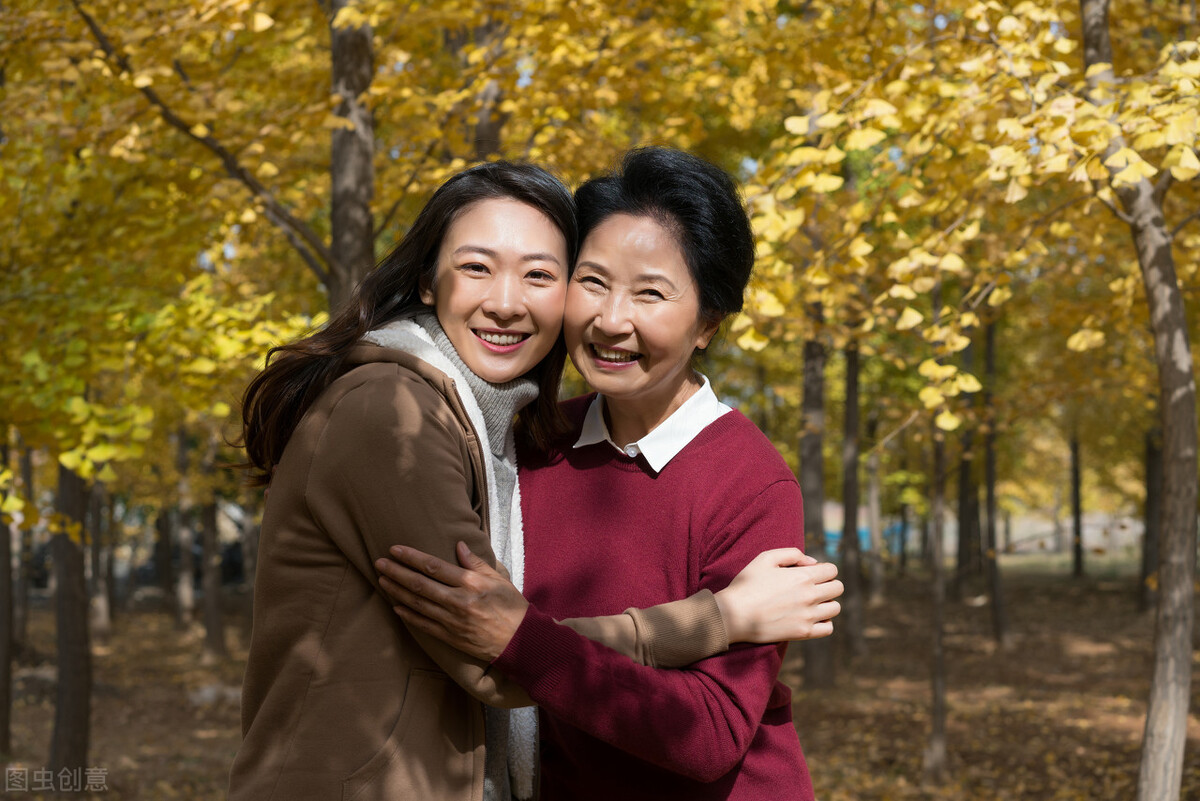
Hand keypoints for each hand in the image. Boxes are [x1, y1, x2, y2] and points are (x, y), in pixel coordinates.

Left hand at [375, 541, 528, 660]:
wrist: (520, 641)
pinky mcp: (450, 637)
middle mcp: (458, 601)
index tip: (395, 549)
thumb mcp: (498, 579)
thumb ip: (476, 563)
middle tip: (380, 563)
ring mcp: (452, 621)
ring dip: (397, 591)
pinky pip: (424, 625)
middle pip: (420, 584)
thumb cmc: (512, 607)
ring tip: (382, 580)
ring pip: (418, 603)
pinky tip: (396, 607)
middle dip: (397, 572)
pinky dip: (408, 615)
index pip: (434, 566)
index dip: (412, 557)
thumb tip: (459, 545)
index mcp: (471, 583)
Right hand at [714, 548, 842, 642]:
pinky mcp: (803, 633)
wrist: (733, 615)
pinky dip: (824, 622)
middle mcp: (810, 596)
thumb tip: (813, 563)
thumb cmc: (747, 584)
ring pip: (835, 608)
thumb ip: (792, 554)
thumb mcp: (765, 558)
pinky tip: (812, 618)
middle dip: (828, 584)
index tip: (812, 574)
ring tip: (812, 603)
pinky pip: (828, 628)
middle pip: (838, 588)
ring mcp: (808, 616)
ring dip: (827, 603)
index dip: (823, 569)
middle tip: (813, 587)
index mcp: (803, 576)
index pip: (832, 570)